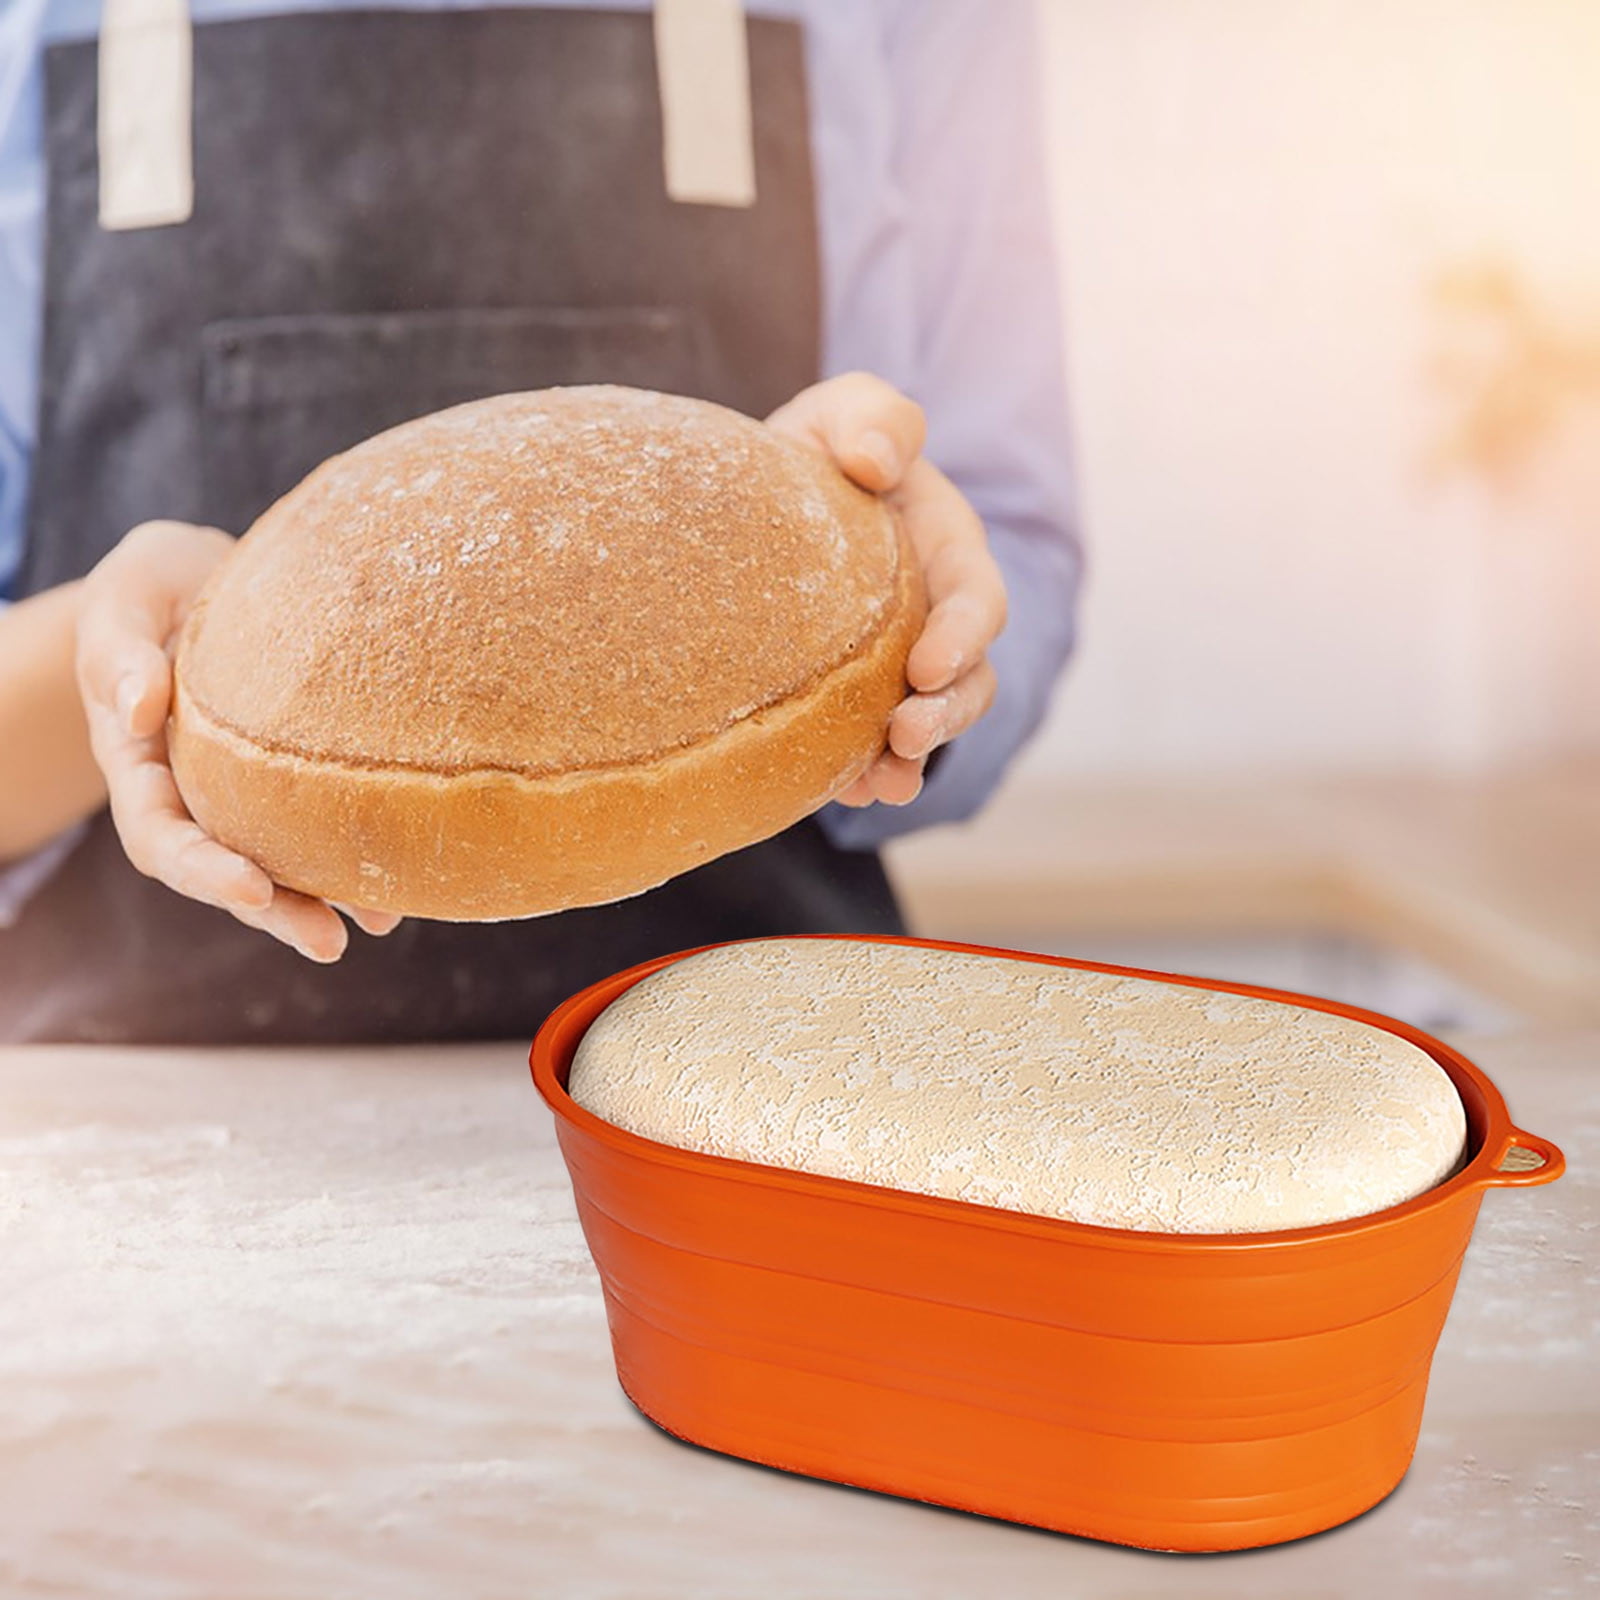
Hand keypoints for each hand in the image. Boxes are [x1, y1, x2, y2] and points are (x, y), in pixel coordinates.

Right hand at [75, 520, 402, 960]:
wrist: (204, 579)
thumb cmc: (154, 586)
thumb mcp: (126, 598)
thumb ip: (120, 652)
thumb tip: (139, 708)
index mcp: (138, 762)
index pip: (159, 833)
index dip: (202, 868)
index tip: (250, 888)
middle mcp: (191, 793)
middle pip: (224, 869)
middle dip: (273, 910)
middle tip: (327, 941)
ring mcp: (242, 794)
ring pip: (277, 862)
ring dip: (323, 900)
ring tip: (381, 924)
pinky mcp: (291, 780)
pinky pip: (319, 829)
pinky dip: (355, 861)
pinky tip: (402, 885)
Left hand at [766, 373, 1005, 805]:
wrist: (765, 499)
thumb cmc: (821, 450)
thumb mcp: (843, 411)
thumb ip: (874, 418)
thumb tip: (877, 463)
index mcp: (946, 552)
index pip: (977, 600)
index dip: (963, 637)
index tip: (925, 666)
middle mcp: (936, 618)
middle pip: (968, 679)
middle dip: (946, 714)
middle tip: (904, 735)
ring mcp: (901, 666)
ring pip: (930, 724)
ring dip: (913, 758)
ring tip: (882, 783)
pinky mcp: (858, 699)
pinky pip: (873, 747)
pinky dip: (865, 773)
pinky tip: (842, 790)